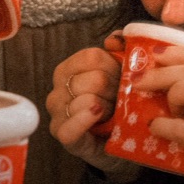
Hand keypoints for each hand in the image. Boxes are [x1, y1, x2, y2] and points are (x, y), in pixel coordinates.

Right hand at [46, 32, 141, 179]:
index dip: (114, 67)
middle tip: (122, 101)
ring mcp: (58, 112)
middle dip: (115, 90)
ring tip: (115, 114)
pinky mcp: (62, 135)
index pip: (91, 56)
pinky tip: (98, 117)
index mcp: (69, 69)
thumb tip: (115, 39)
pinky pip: (70, 127)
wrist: (125, 144)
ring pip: (85, 100)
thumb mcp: (125, 75)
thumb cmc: (121, 106)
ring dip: (108, 108)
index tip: (123, 79)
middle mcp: (58, 88)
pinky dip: (86, 120)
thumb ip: (123, 50)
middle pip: (93, 79)